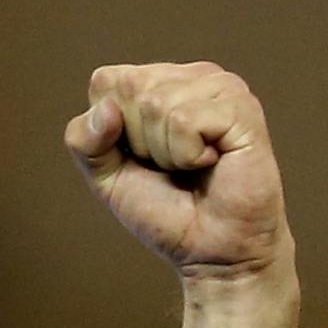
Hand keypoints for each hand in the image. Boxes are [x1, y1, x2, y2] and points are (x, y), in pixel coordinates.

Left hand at [64, 61, 290, 281]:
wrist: (210, 251)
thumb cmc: (165, 210)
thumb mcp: (106, 176)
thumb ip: (85, 140)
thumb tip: (105, 109)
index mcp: (160, 82)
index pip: (106, 81)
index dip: (110, 129)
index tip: (141, 157)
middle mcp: (192, 76)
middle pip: (129, 87)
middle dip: (138, 140)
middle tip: (170, 166)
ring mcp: (221, 88)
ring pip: (157, 104)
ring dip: (165, 153)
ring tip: (192, 166)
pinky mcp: (242, 109)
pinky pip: (185, 120)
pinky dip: (187, 155)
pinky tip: (211, 163)